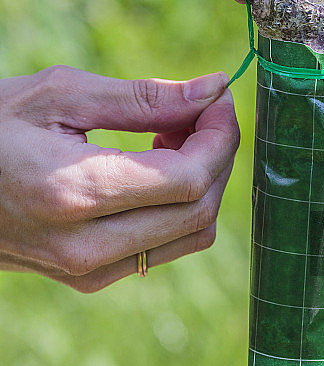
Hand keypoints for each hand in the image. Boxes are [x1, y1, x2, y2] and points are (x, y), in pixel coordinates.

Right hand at [0, 66, 238, 291]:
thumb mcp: (60, 95)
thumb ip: (143, 97)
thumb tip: (214, 88)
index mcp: (75, 194)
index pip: (189, 178)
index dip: (220, 136)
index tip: (219, 97)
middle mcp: (86, 247)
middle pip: (199, 209)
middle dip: (218, 153)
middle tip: (200, 108)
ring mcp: (88, 271)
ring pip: (191, 234)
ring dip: (202, 180)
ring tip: (171, 133)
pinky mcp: (88, 277)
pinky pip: (164, 247)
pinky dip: (179, 204)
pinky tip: (153, 165)